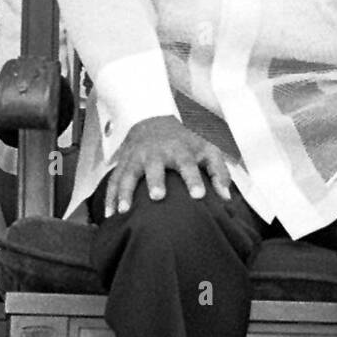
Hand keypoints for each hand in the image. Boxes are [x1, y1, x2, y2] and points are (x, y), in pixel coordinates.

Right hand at [104, 115, 231, 216]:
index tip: (198, 196)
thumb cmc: (186, 142)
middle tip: (157, 196)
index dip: (193, 179)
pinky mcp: (123, 164)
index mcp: (180, 151)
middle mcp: (156, 154)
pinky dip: (109, 197)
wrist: (153, 121)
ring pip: (128, 175)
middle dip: (155, 181)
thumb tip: (226, 198)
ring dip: (124, 192)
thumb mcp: (207, 150)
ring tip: (123, 211)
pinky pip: (113, 181)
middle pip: (154, 167)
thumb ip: (219, 173)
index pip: (188, 164)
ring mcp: (137, 159)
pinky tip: (109, 215)